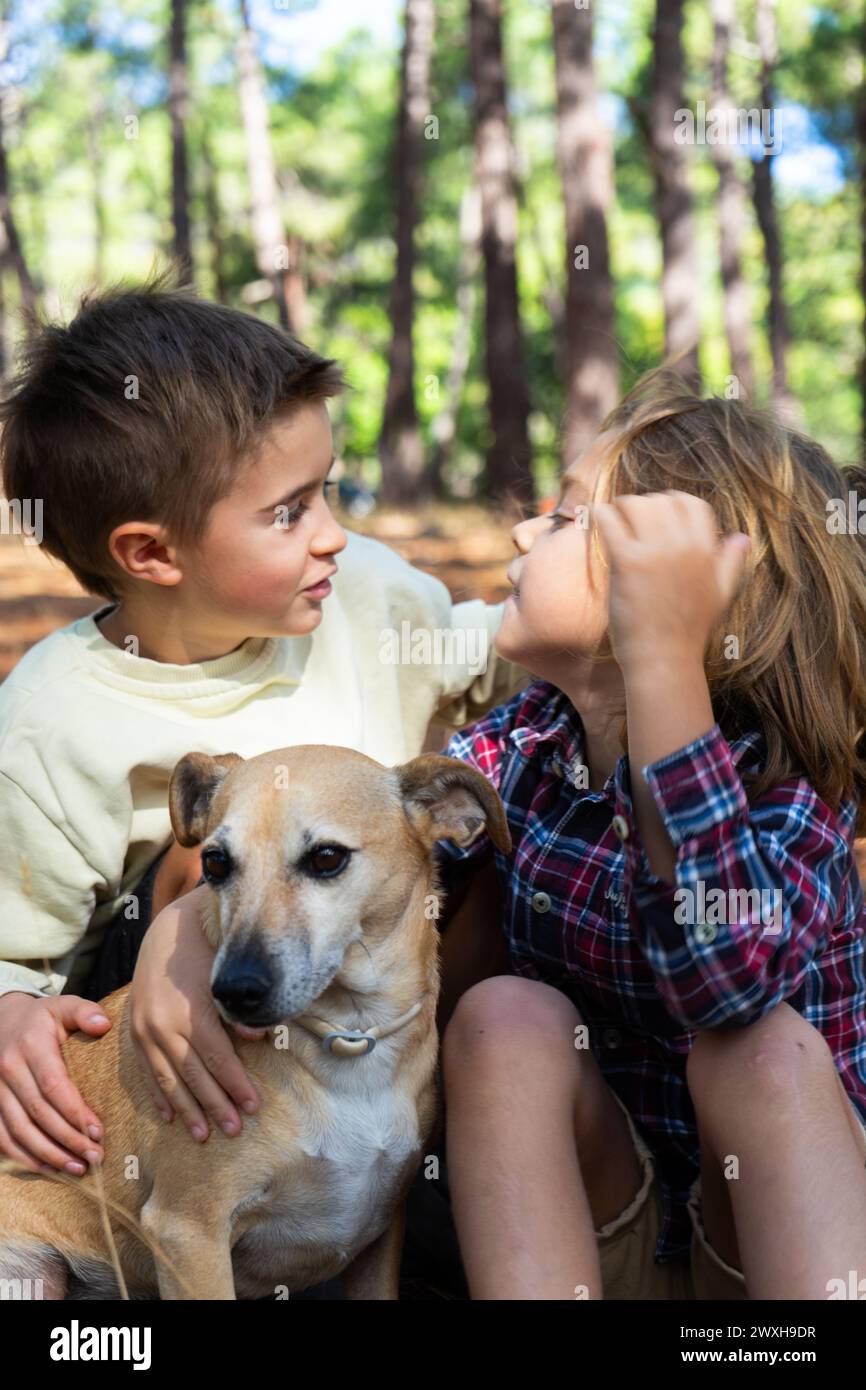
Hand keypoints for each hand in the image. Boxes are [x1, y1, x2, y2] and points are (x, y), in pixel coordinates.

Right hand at [0, 992, 110, 1173]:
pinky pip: (3, 1136)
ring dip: (48, 1154)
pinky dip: (22, 1156)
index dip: (75, 1112)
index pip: (54, 1086)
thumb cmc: (41, 1018)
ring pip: (20, 1130)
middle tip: (96, 1156)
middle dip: (68, 1139)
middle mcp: (9, 1069)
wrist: (3, 1020)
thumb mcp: (63, 1005)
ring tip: (77, 1168)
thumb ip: (84, 1012)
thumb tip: (104, 1024)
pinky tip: (46, 1167)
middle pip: (39, 1113)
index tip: (98, 1131)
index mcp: (31, 1045)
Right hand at [129, 884, 262, 1141]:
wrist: (167, 930)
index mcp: (190, 1014)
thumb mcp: (224, 977)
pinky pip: (146, 1070)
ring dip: (186, 1110)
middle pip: (193, 1075)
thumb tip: (259, 1040)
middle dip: (215, 1105)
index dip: (236, 1085)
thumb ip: (238, 1012)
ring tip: (203, 1135)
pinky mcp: (134, 1031)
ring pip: (168, 1079)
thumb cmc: (205, 951)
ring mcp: (144, 1030)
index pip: (218, 1060)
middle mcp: (163, 1026)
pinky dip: (158, 1095)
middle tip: (234, 1131)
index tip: (254, 1107)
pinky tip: (169, 1116)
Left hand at [592, 490, 750, 674]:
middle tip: (631, 525)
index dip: (673, 505)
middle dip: (644, 508)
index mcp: (707, 549)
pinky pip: (609, 520)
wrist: (664, 661)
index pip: (691, 503)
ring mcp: (655, 552)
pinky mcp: (627, 563)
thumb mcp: (721, 595)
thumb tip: (742, 538)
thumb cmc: (689, 632)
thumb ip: (731, 563)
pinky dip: (599, 516)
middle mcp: (684, 545)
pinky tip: (596, 523)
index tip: (659, 519)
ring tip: (614, 524)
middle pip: (661, 500)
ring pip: (634, 504)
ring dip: (621, 510)